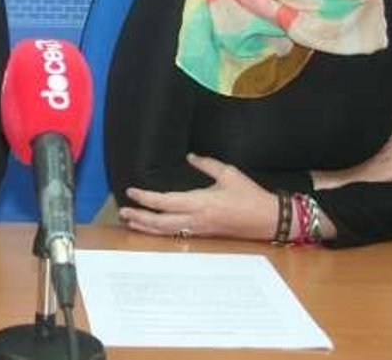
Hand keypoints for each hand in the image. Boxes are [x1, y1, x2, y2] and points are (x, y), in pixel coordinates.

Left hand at [118, 153, 277, 241]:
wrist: (268, 219)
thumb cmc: (249, 195)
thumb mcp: (228, 173)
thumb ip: (206, 164)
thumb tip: (190, 156)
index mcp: (200, 202)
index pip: (165, 201)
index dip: (146, 198)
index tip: (131, 191)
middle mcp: (196, 218)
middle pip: (160, 222)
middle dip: (140, 217)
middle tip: (123, 211)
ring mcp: (199, 229)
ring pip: (167, 232)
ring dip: (147, 227)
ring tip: (131, 221)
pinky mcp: (204, 234)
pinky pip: (177, 234)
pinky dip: (161, 232)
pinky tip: (153, 229)